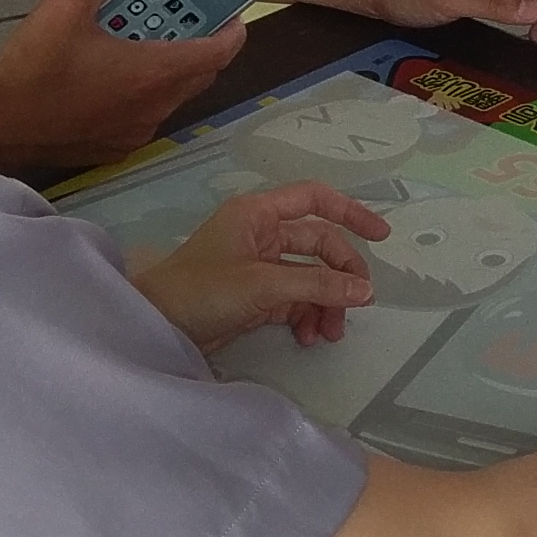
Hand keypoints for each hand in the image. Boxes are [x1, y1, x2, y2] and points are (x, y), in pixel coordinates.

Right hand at [0, 0, 250, 176]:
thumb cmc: (35, 70)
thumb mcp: (64, 7)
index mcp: (155, 71)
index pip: (219, 51)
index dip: (233, 28)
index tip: (231, 11)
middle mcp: (156, 105)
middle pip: (200, 73)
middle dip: (197, 42)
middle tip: (181, 16)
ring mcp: (139, 130)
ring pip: (172, 94)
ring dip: (168, 66)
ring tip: (139, 38)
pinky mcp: (117, 146)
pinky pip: (146, 112)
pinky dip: (144, 90)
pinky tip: (112, 72)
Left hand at [133, 181, 386, 351]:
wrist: (156, 326)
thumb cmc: (202, 291)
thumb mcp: (263, 285)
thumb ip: (316, 284)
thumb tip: (365, 291)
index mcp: (258, 214)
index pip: (314, 200)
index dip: (351, 212)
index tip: (380, 236)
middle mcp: (261, 234)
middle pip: (317, 245)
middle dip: (339, 275)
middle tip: (358, 304)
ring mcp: (258, 266)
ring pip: (308, 277)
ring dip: (324, 302)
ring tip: (329, 334)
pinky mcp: (254, 296)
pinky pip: (294, 299)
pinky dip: (305, 316)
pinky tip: (308, 337)